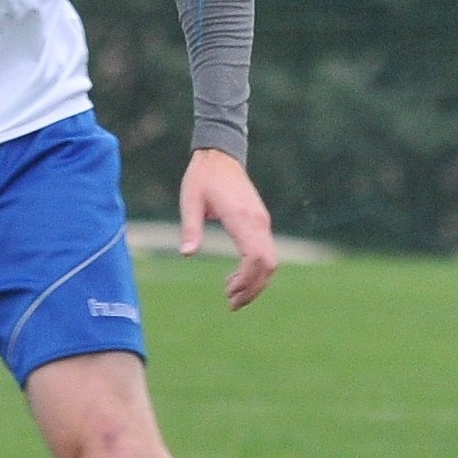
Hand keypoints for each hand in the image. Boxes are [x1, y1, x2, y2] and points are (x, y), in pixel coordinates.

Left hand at [178, 147, 277, 309]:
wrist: (220, 154)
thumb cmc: (203, 177)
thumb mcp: (190, 199)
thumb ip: (190, 227)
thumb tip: (186, 254)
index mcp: (242, 217)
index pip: (256, 258)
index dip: (246, 281)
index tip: (227, 293)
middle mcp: (258, 221)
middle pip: (268, 265)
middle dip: (253, 289)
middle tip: (229, 303)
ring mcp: (262, 222)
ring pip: (271, 261)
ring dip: (255, 283)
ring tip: (231, 295)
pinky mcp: (260, 222)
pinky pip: (266, 253)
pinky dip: (256, 271)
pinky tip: (237, 278)